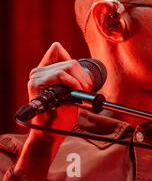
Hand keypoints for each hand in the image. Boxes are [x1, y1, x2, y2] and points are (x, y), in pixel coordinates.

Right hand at [14, 42, 92, 180]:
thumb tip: (74, 61)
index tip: (81, 81)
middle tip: (86, 90)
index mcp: (45, 70)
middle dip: (83, 77)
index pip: (58, 50)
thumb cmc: (62, 113)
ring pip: (68, 66)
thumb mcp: (71, 90)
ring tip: (81, 93)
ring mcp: (36, 77)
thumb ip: (70, 75)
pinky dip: (72, 82)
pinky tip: (75, 91)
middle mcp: (38, 71)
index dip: (75, 63)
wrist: (52, 131)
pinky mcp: (36, 84)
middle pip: (70, 61)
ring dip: (80, 81)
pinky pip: (60, 74)